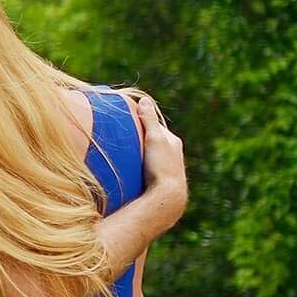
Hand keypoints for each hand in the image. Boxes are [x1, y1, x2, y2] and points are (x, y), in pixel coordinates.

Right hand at [131, 93, 188, 215]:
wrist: (168, 198)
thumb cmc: (161, 166)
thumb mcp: (153, 139)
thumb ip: (149, 120)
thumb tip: (144, 99)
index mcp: (173, 141)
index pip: (155, 126)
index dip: (141, 122)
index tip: (126, 120)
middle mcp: (174, 154)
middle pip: (154, 141)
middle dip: (141, 138)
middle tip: (122, 138)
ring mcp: (169, 169)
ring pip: (152, 156)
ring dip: (141, 154)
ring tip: (124, 155)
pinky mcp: (163, 182)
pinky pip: (150, 169)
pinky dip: (141, 167)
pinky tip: (130, 172)